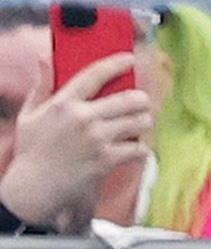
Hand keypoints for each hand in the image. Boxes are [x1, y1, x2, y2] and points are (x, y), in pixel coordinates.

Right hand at [0, 50, 149, 233]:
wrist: (31, 190)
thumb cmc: (32, 151)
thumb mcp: (30, 116)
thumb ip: (41, 86)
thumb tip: (44, 58)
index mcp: (63, 104)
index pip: (96, 74)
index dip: (117, 63)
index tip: (129, 59)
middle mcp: (82, 119)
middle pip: (131, 98)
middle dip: (141, 100)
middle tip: (140, 104)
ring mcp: (96, 140)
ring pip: (140, 122)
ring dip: (143, 124)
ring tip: (137, 126)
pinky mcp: (106, 160)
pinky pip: (139, 148)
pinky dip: (139, 149)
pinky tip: (132, 149)